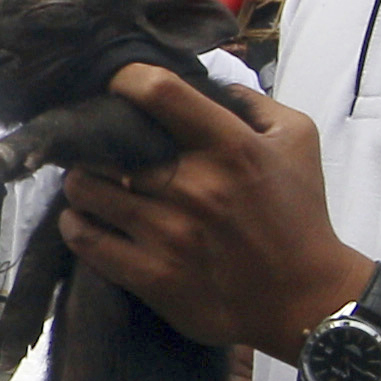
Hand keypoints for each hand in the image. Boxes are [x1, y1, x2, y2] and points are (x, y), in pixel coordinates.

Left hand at [50, 65, 361, 358]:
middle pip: (108, 145)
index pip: (159, 92)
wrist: (305, 300)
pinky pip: (88, 240)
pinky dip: (75, 224)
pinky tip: (81, 218)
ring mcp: (170, 234)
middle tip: (90, 142)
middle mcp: (196, 186)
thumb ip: (254, 103)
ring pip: (88, 190)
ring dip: (80, 181)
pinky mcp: (154, 277)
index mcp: (231, 146)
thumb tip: (210, 81)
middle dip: (92, 139)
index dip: (126, 79)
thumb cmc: (301, 215)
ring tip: (86, 180)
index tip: (117, 86)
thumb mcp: (298, 142)